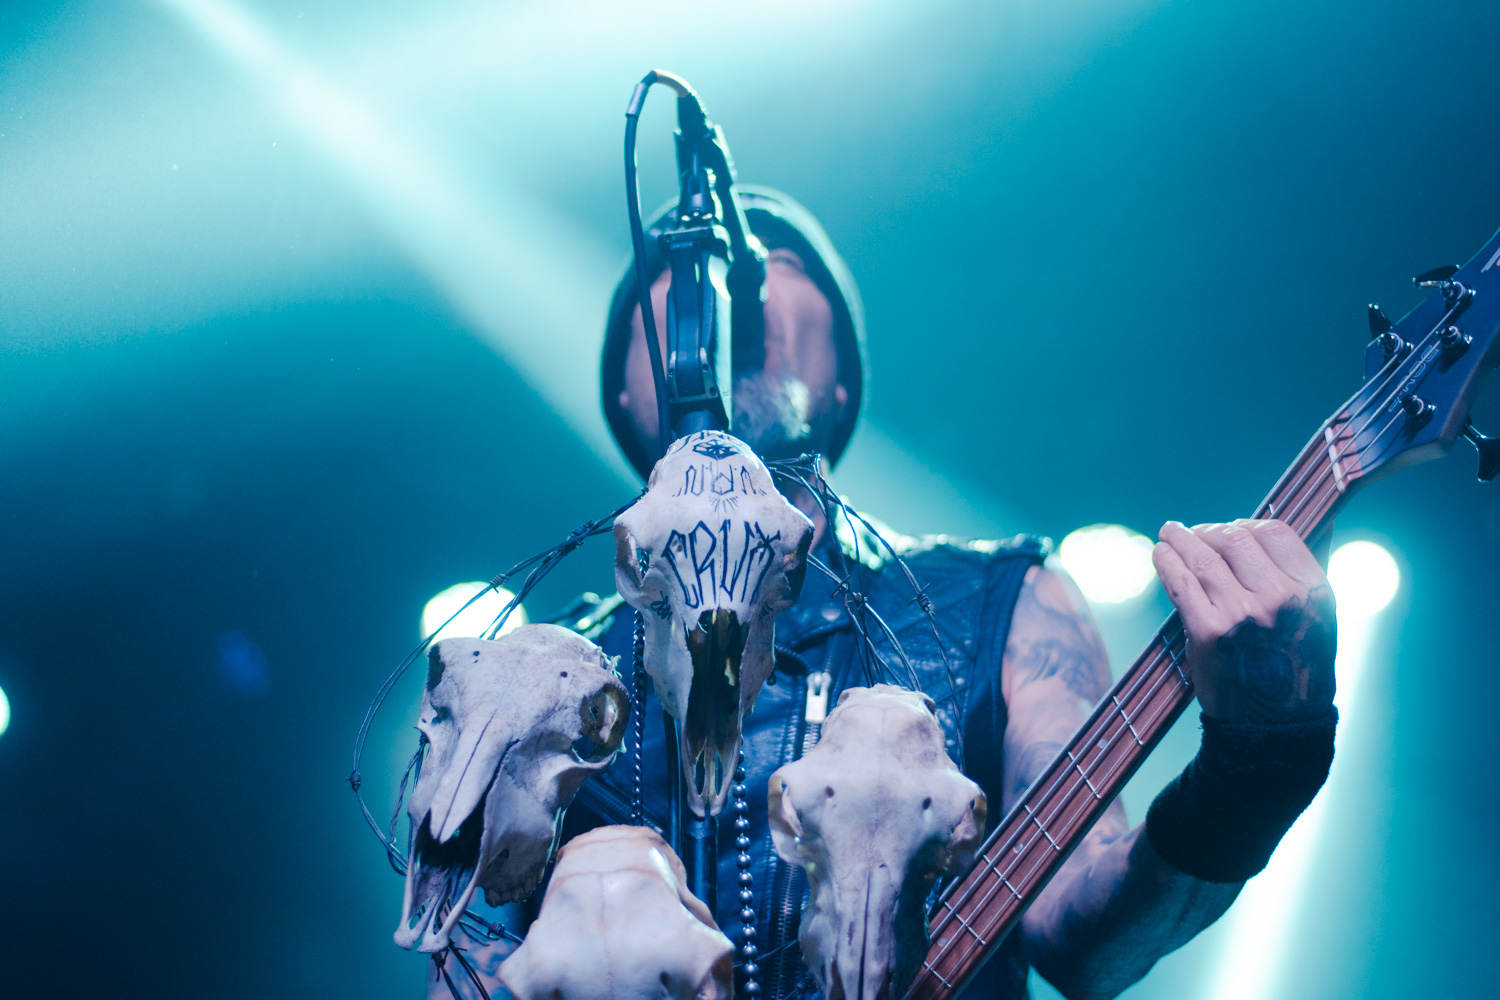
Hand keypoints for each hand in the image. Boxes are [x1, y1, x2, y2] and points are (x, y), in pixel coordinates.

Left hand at [1151, 519, 1335, 723]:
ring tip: (1169, 533)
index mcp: (1312, 591)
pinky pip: (1181, 583)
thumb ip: (1309, 572)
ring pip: (1203, 557)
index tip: (1230, 528)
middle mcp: (1280, 599)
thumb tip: (1318, 519)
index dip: (1247, 524)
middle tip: (1193, 532)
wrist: (1276, 725)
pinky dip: (1166, 563)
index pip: (1276, 533)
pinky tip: (1160, 554)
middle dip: (1209, 530)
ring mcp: (1242, 615)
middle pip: (1236, 538)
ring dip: (1181, 540)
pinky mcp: (1209, 632)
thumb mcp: (1320, 618)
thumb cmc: (1295, 668)